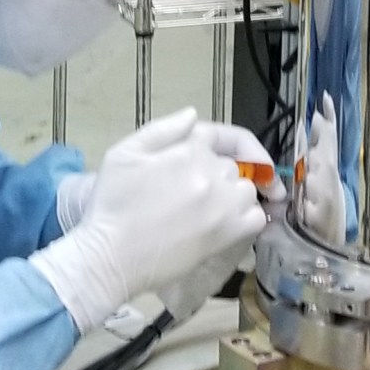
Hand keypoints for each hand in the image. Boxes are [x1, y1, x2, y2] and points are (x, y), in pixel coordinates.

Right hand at [30, 107, 268, 331]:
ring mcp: (223, 203)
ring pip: (247, 190)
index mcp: (186, 148)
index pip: (220, 136)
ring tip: (206, 210)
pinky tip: (226, 224)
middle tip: (190, 193)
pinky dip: (247, 218)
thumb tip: (192, 114)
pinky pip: (256, 217)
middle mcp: (210, 171)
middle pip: (231, 165)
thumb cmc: (112, 204)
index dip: (226, 145)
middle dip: (216, 175)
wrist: (112, 256)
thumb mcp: (123, 154)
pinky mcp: (229, 232)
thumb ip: (160, 130)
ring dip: (233, 196)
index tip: (223, 158)